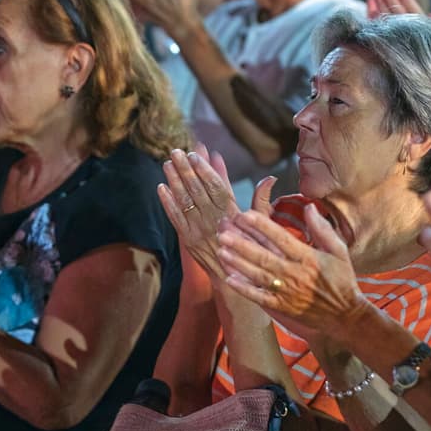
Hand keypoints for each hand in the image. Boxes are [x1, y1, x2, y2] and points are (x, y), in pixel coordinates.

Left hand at [157, 145, 273, 281]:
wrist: (235, 278)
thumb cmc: (251, 248)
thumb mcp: (261, 223)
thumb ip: (261, 198)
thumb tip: (269, 178)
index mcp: (232, 213)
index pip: (216, 186)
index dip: (205, 169)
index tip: (196, 154)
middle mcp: (214, 220)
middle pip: (197, 190)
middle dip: (186, 169)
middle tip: (176, 152)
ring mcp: (199, 230)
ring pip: (184, 201)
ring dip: (174, 181)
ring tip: (167, 163)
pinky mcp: (188, 239)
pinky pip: (175, 218)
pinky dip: (167, 202)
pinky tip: (161, 188)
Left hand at [216, 202, 368, 342]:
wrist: (344, 316)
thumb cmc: (342, 280)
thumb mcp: (339, 251)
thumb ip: (322, 229)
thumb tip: (309, 206)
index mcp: (307, 258)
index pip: (281, 238)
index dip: (262, 226)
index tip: (245, 215)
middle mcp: (294, 274)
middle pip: (263, 256)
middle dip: (241, 243)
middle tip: (223, 231)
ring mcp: (286, 292)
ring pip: (257, 275)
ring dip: (237, 262)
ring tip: (220, 250)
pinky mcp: (281, 307)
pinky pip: (259, 297)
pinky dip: (244, 288)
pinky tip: (229, 278)